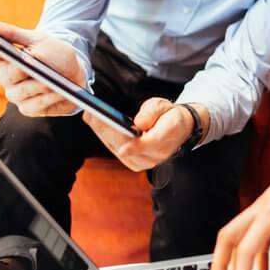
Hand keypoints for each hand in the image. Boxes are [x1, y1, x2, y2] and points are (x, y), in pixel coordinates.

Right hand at [0, 20, 82, 116]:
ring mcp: (17, 94)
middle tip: (26, 68)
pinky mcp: (30, 108)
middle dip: (17, 72)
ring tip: (49, 83)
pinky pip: (35, 106)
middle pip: (5, 76)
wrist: (76, 73)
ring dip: (35, 87)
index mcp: (6, 57)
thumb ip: (13, 34)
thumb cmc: (55, 54)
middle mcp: (7, 77)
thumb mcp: (38, 39)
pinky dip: (47, 99)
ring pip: (19, 93)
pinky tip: (58, 92)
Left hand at [83, 99, 208, 171]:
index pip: (150, 144)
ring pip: (118, 149)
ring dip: (102, 133)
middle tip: (92, 114)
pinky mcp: (134, 163)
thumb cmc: (170, 116)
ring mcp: (144, 162)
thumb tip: (139, 122)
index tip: (123, 147)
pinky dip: (105, 137)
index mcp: (167, 137)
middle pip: (127, 146)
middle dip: (107, 130)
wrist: (178, 130)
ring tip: (91, 116)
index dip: (136, 146)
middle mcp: (155, 155)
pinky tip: (97, 125)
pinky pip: (116, 150)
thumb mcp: (165, 106)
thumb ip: (152, 112)